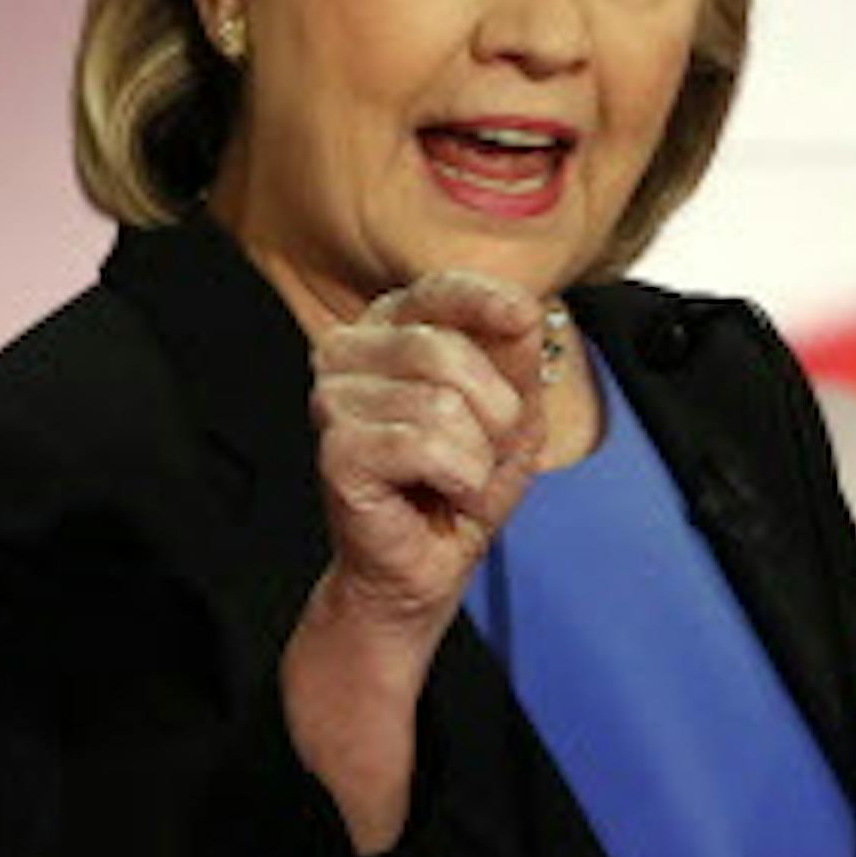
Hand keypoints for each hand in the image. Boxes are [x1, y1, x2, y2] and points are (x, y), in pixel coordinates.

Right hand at [308, 271, 547, 638]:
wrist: (428, 565)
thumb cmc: (461, 483)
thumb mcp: (510, 410)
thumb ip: (515, 357)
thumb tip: (523, 308)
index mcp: (389, 329)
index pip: (439, 291)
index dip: (485, 300)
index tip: (521, 316)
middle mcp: (348, 353)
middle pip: (443, 349)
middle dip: (492, 411)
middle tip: (483, 452)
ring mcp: (332, 400)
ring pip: (438, 402)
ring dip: (475, 454)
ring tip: (459, 478)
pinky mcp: (335, 451)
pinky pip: (421, 445)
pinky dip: (456, 477)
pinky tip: (441, 493)